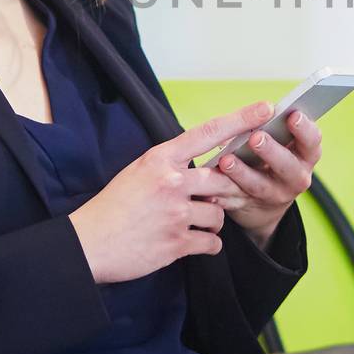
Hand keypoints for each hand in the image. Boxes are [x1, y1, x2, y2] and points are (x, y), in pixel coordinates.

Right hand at [68, 101, 273, 282]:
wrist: (87, 243)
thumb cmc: (113, 206)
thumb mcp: (139, 172)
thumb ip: (172, 166)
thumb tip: (208, 170)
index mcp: (160, 159)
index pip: (208, 132)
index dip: (241, 119)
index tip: (266, 108)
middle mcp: (171, 182)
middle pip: (222, 180)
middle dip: (222, 193)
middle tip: (209, 200)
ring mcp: (174, 213)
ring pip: (219, 215)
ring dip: (213, 222)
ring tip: (192, 223)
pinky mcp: (176, 243)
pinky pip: (212, 242)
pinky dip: (207, 244)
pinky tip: (191, 242)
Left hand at [198, 108, 322, 250]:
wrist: (265, 202)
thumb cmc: (270, 157)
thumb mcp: (279, 142)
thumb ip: (270, 127)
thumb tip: (254, 113)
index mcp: (306, 155)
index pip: (312, 141)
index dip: (304, 129)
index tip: (292, 115)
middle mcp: (297, 178)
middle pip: (288, 166)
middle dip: (271, 151)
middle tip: (256, 137)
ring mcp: (275, 196)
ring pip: (260, 186)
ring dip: (242, 173)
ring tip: (226, 160)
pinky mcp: (251, 208)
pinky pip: (235, 202)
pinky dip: (221, 195)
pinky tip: (210, 189)